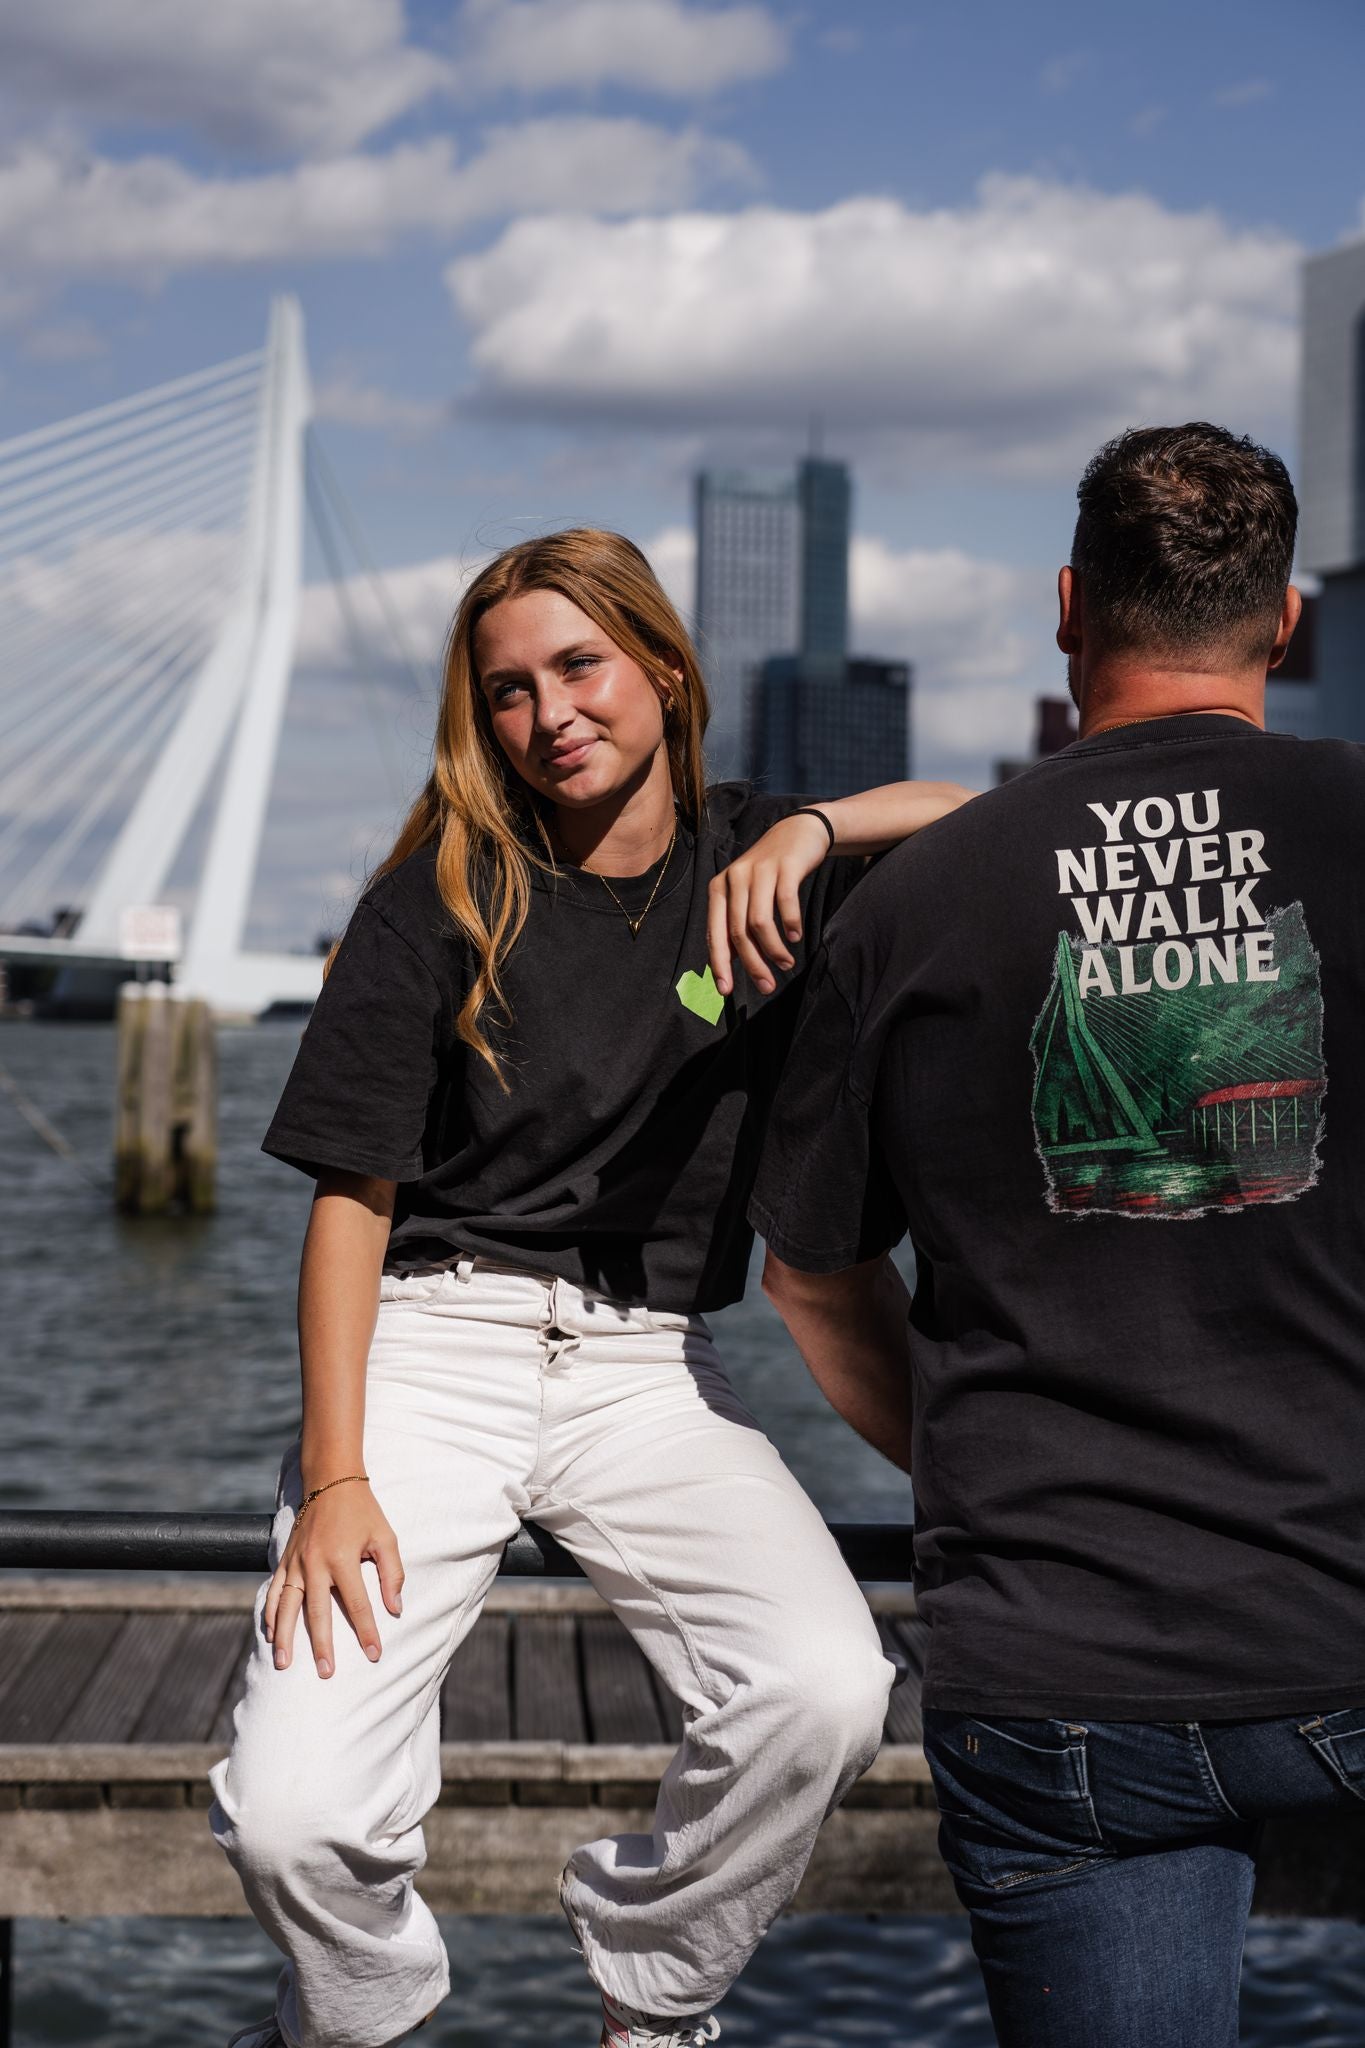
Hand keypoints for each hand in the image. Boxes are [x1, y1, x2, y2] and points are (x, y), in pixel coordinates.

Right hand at [264, 1480, 404, 1679]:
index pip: (357, 1604)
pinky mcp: (285, 1559)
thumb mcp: (385, 1536)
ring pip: (287, 1606)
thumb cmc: (363, 1510)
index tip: (374, 1655)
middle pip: (318, 1613)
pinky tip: (269, 1633)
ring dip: (285, 1636)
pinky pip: (274, 1591)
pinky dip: (269, 1613)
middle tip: (326, 1674)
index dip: (367, 1631)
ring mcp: (296, 1562)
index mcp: (343, 1558)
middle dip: (322, 1646)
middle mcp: (315, 1563)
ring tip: (284, 1664)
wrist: (330, 1479)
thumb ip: (392, 1573)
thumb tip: (396, 1608)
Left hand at [708, 810, 831, 996]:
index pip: (715, 933)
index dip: (719, 964)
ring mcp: (758, 871)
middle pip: (738, 932)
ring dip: (773, 949)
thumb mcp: (746, 894)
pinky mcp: (784, 866)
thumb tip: (731, 961)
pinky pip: (785, 903)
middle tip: (767, 986)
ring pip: (759, 922)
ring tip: (786, 964)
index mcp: (719, 889)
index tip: (726, 991)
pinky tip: (795, 937)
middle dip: (752, 964)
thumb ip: (736, 923)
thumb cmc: (769, 873)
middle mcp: (734, 878)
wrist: (797, 833)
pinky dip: (790, 924)